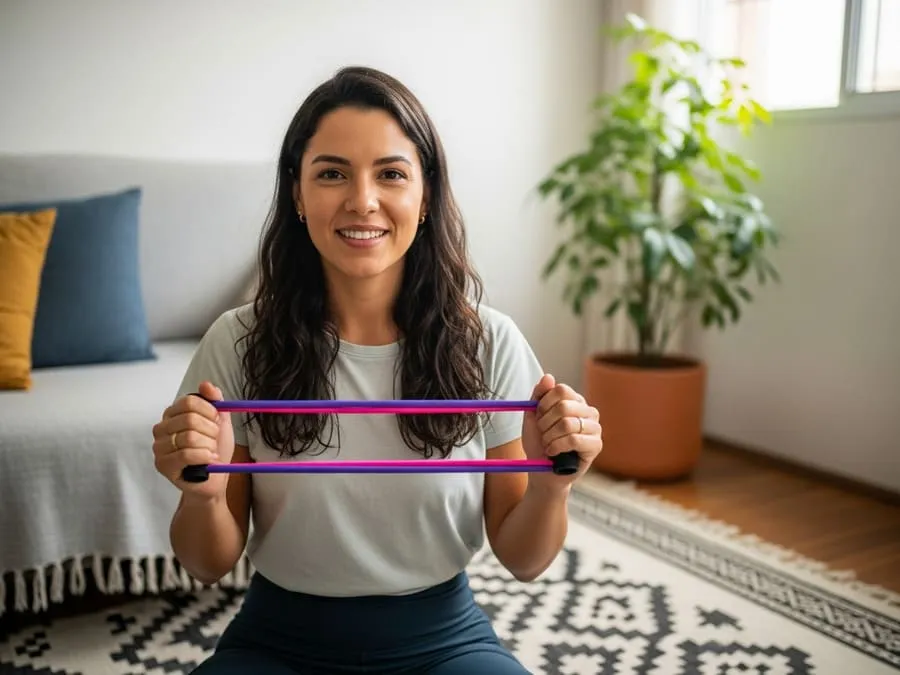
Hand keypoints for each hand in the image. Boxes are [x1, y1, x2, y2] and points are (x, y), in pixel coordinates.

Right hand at [151, 381, 233, 500]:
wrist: (214, 480)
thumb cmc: (215, 450)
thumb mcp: (220, 423)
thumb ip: (215, 402)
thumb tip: (206, 384)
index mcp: (173, 414)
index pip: (189, 401)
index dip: (209, 410)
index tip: (217, 420)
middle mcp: (162, 428)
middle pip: (189, 419)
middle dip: (210, 430)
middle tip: (214, 440)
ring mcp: (159, 447)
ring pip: (189, 437)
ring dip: (208, 446)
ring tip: (211, 452)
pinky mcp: (162, 465)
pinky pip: (186, 454)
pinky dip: (204, 457)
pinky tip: (209, 460)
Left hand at [522, 373, 601, 492]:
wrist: (542, 471)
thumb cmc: (538, 443)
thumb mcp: (532, 417)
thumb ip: (538, 396)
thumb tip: (548, 376)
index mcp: (574, 400)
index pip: (560, 390)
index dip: (544, 404)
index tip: (538, 417)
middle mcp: (588, 410)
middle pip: (563, 406)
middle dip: (545, 423)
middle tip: (543, 434)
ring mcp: (595, 427)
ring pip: (567, 424)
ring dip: (549, 437)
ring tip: (547, 445)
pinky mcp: (596, 445)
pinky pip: (574, 440)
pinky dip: (557, 446)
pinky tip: (553, 452)